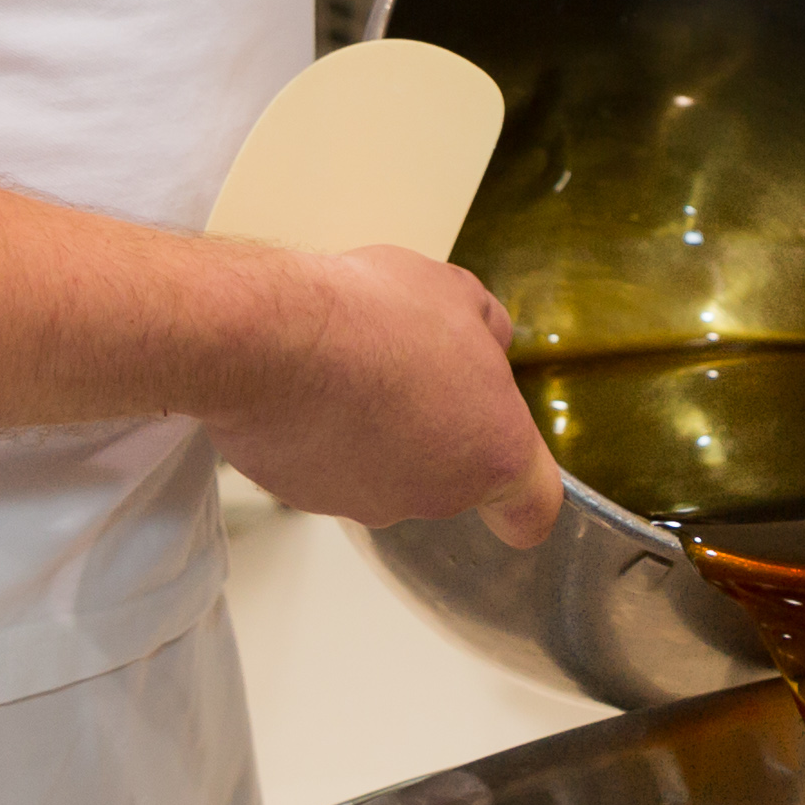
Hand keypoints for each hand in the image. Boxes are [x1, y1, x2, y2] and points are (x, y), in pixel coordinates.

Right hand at [201, 245, 562, 545]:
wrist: (272, 342)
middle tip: (413, 367)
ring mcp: (367, 501)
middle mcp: (434, 494)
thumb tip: (485, 340)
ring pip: (384, 470)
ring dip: (376, 428)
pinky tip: (312, 385)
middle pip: (449, 475)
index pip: (531, 511)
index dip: (521, 496)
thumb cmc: (372, 320)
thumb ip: (485, 327)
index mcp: (492, 451)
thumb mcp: (457, 294)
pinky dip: (322, 433)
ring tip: (352, 366)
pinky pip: (326, 465)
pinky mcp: (306, 497)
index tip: (508, 475)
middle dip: (436, 427)